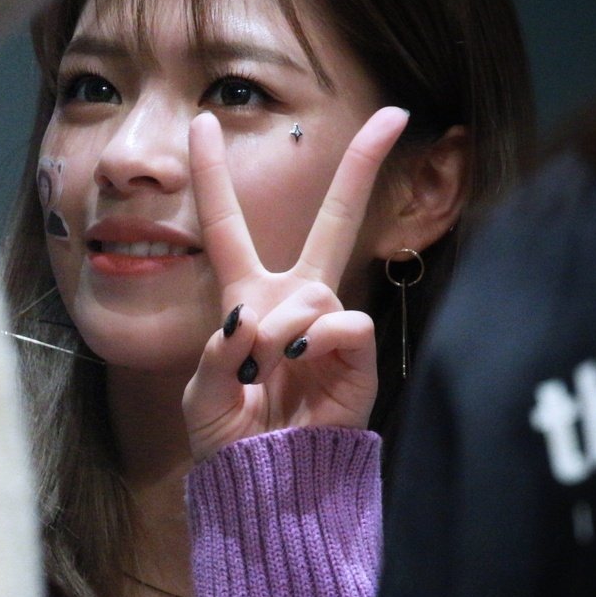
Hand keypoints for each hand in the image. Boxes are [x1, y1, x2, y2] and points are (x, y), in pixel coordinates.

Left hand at [182, 107, 408, 461]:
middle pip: (331, 222)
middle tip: (394, 114)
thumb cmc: (230, 439)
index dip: (213, 175)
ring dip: (281, 325)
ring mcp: (327, 325)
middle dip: (363, 169)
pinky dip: (316, 338)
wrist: (266, 481)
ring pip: (314, 288)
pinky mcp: (358, 354)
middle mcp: (291, 301)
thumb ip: (215, 355)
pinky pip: (343, 321)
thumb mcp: (201, 396)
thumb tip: (249, 321)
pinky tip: (300, 361)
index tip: (203, 121)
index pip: (227, 225)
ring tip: (266, 366)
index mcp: (244, 298)